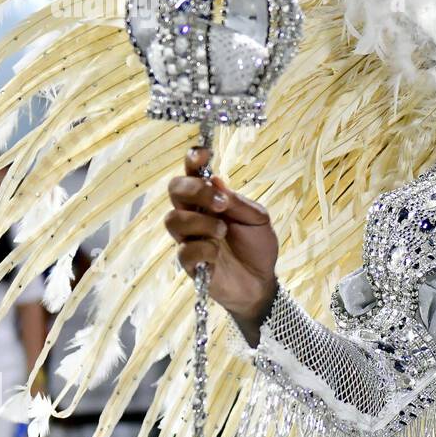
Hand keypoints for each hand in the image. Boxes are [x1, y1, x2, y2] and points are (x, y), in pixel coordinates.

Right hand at [165, 148, 278, 327]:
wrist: (261, 281)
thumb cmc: (257, 246)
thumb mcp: (258, 219)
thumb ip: (237, 201)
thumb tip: (217, 181)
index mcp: (210, 199)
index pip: (192, 174)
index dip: (193, 161)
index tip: (202, 154)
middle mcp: (194, 214)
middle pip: (175, 190)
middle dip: (195, 191)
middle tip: (220, 202)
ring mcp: (188, 239)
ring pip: (173, 220)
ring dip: (200, 222)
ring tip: (223, 231)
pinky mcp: (189, 263)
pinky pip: (183, 251)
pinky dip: (203, 248)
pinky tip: (217, 253)